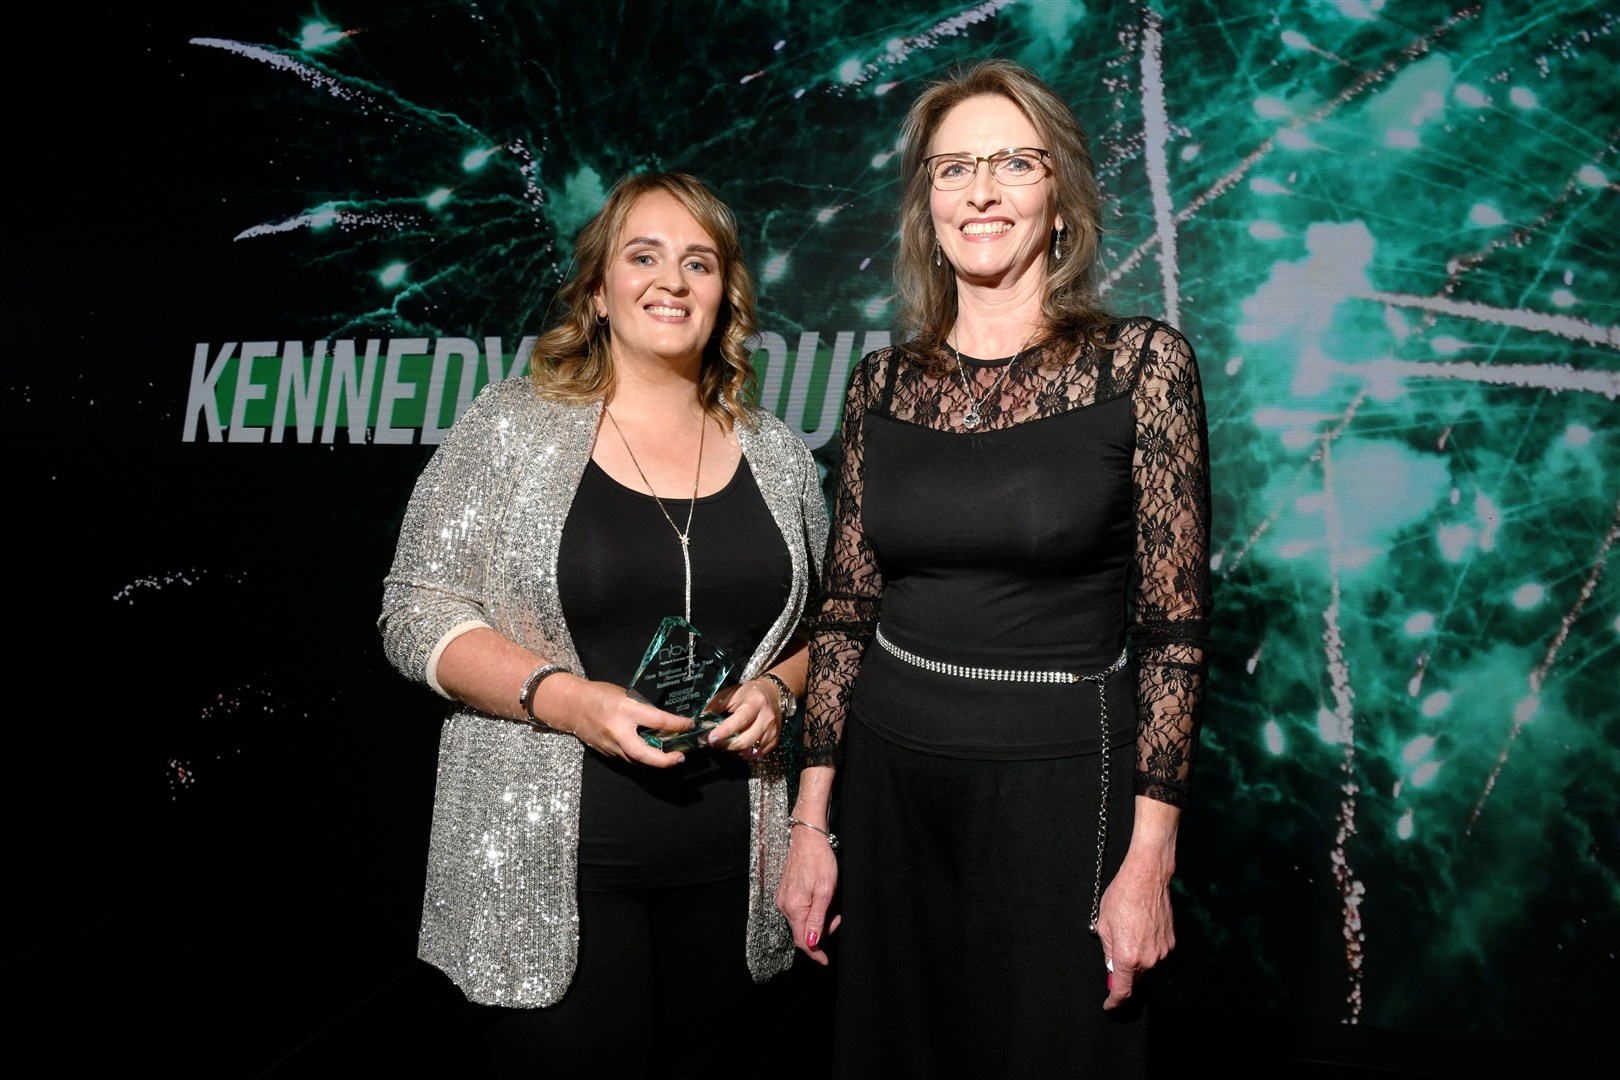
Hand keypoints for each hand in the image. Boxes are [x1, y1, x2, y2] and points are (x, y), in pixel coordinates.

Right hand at [550, 675, 701, 768]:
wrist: (570, 706)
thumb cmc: (599, 695)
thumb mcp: (625, 695)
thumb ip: (643, 708)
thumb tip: (665, 719)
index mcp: (625, 710)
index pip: (657, 720)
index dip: (677, 724)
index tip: (690, 725)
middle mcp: (618, 731)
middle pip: (644, 754)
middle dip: (664, 760)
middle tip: (681, 758)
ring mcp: (611, 745)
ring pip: (637, 761)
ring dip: (656, 762)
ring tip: (672, 757)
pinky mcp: (607, 753)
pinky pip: (628, 760)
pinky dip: (643, 760)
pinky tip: (653, 755)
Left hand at [703, 678, 781, 760]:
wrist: (773, 693)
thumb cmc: (748, 693)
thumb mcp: (731, 693)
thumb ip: (715, 705)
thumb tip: (699, 721)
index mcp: (756, 703)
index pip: (741, 720)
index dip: (725, 731)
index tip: (711, 738)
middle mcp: (767, 718)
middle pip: (746, 740)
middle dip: (726, 745)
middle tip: (713, 742)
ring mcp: (772, 731)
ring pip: (750, 750)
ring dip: (733, 750)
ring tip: (725, 743)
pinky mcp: (774, 741)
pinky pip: (755, 754)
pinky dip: (743, 753)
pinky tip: (737, 745)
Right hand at [776, 826, 839, 964]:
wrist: (808, 838)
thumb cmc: (820, 861)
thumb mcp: (825, 891)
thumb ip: (817, 919)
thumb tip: (811, 943)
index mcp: (794, 907)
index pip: (802, 941)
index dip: (815, 954)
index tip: (826, 962)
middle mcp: (784, 905)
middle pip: (802, 932)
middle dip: (821, 932)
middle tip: (837, 918)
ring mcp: (783, 898)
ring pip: (801, 921)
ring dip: (817, 921)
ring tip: (831, 906)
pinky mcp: (785, 892)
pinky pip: (798, 911)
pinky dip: (811, 912)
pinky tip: (821, 901)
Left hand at [1095, 848, 1175, 1010]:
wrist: (1147, 877)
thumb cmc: (1122, 896)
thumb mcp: (1104, 924)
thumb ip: (1108, 950)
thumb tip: (1111, 965)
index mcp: (1127, 956)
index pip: (1122, 990)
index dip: (1114, 1001)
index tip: (1109, 1005)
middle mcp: (1148, 958)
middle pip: (1134, 977)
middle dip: (1123, 971)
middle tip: (1115, 950)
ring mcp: (1162, 951)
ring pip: (1146, 965)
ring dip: (1136, 957)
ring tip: (1128, 930)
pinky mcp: (1170, 942)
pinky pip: (1156, 952)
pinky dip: (1146, 947)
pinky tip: (1140, 928)